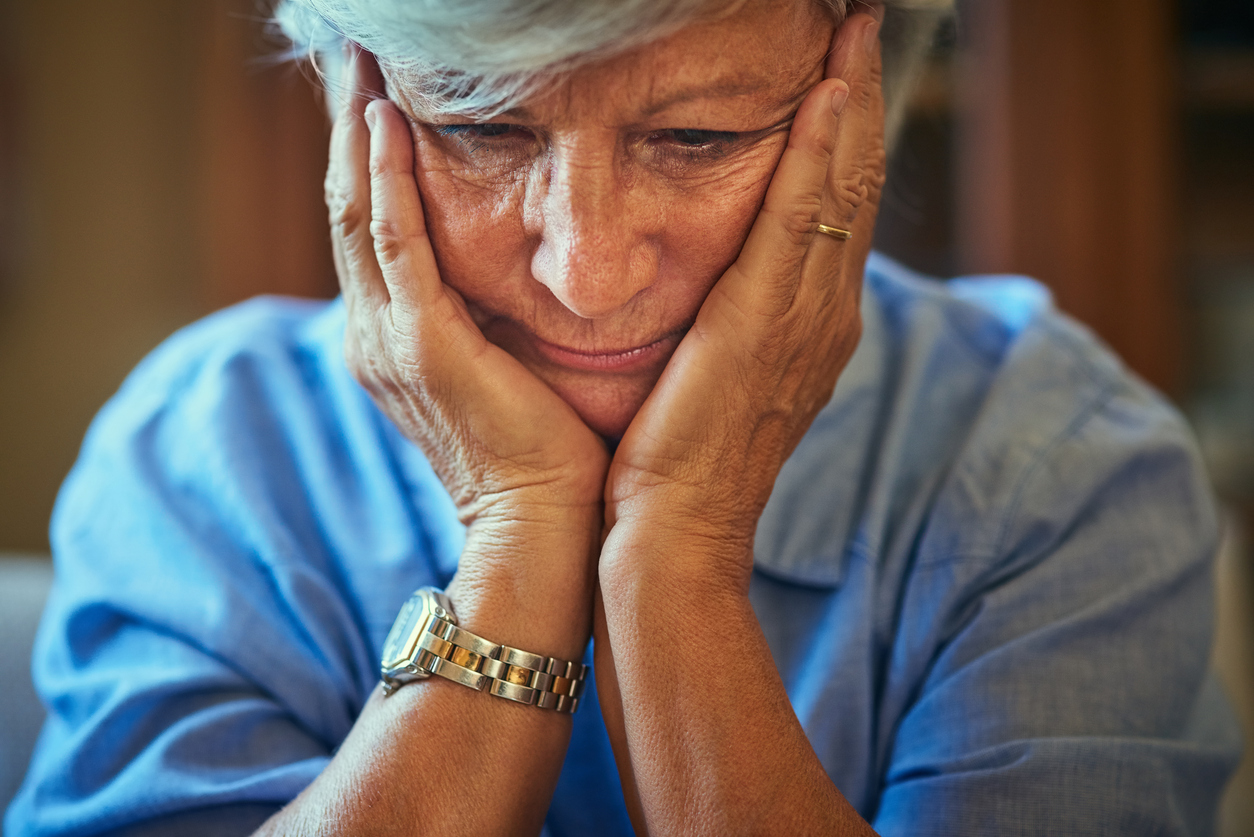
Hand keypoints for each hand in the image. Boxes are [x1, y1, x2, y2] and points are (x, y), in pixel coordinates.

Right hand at [325, 47, 609, 526]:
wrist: (542, 526)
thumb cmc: (543, 452)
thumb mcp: (502, 368)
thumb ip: (485, 314)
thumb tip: (507, 264)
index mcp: (393, 339)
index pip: (369, 226)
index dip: (363, 154)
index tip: (373, 93)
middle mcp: (374, 333)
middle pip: (347, 204)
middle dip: (346, 123)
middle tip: (349, 51)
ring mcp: (388, 339)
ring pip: (356, 210)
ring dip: (355, 130)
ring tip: (355, 61)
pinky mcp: (422, 343)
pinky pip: (395, 242)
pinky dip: (386, 178)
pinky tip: (385, 120)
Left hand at [603, 7, 885, 583]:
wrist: (674, 533)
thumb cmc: (679, 461)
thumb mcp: (714, 375)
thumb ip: (733, 319)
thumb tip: (722, 276)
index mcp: (811, 322)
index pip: (836, 207)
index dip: (844, 134)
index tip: (840, 69)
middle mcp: (826, 313)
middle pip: (855, 184)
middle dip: (859, 99)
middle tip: (862, 26)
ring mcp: (806, 320)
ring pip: (840, 191)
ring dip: (849, 106)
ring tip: (854, 33)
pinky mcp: (765, 326)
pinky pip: (799, 223)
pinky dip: (817, 157)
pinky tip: (825, 96)